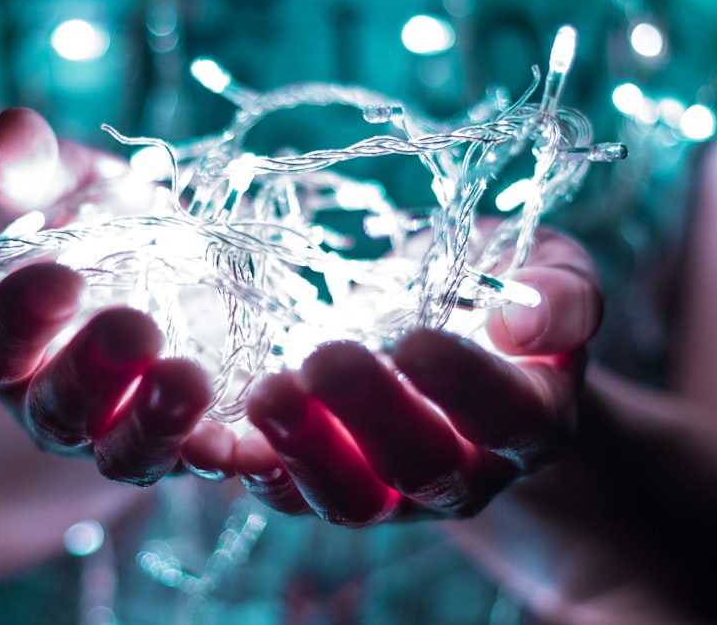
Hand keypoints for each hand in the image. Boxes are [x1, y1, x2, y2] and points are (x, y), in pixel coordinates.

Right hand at [0, 108, 213, 485]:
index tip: (60, 276)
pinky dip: (224, 455)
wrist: (171, 286)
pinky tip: (254, 432)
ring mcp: (119, 435)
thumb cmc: (110, 236)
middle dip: (92, 373)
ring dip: (155, 425)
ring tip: (192, 381)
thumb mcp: (78, 193)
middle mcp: (53, 402)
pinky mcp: (184, 448)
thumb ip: (38, 168)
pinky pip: (198, 465)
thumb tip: (10, 132)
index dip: (17, 316)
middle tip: (134, 329)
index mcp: (10, 342)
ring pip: (122, 454)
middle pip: (56, 409)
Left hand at [232, 228, 602, 524]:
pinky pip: (287, 493)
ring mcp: (390, 491)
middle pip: (422, 467)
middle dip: (370, 415)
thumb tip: (530, 319)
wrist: (458, 349)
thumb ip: (561, 295)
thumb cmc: (502, 302)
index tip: (417, 341)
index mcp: (529, 419)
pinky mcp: (325, 485)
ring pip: (350, 499)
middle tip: (325, 360)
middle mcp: (462, 472)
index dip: (465, 385)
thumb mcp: (549, 275)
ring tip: (266, 396)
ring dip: (303, 451)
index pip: (506, 415)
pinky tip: (211, 439)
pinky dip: (250, 469)